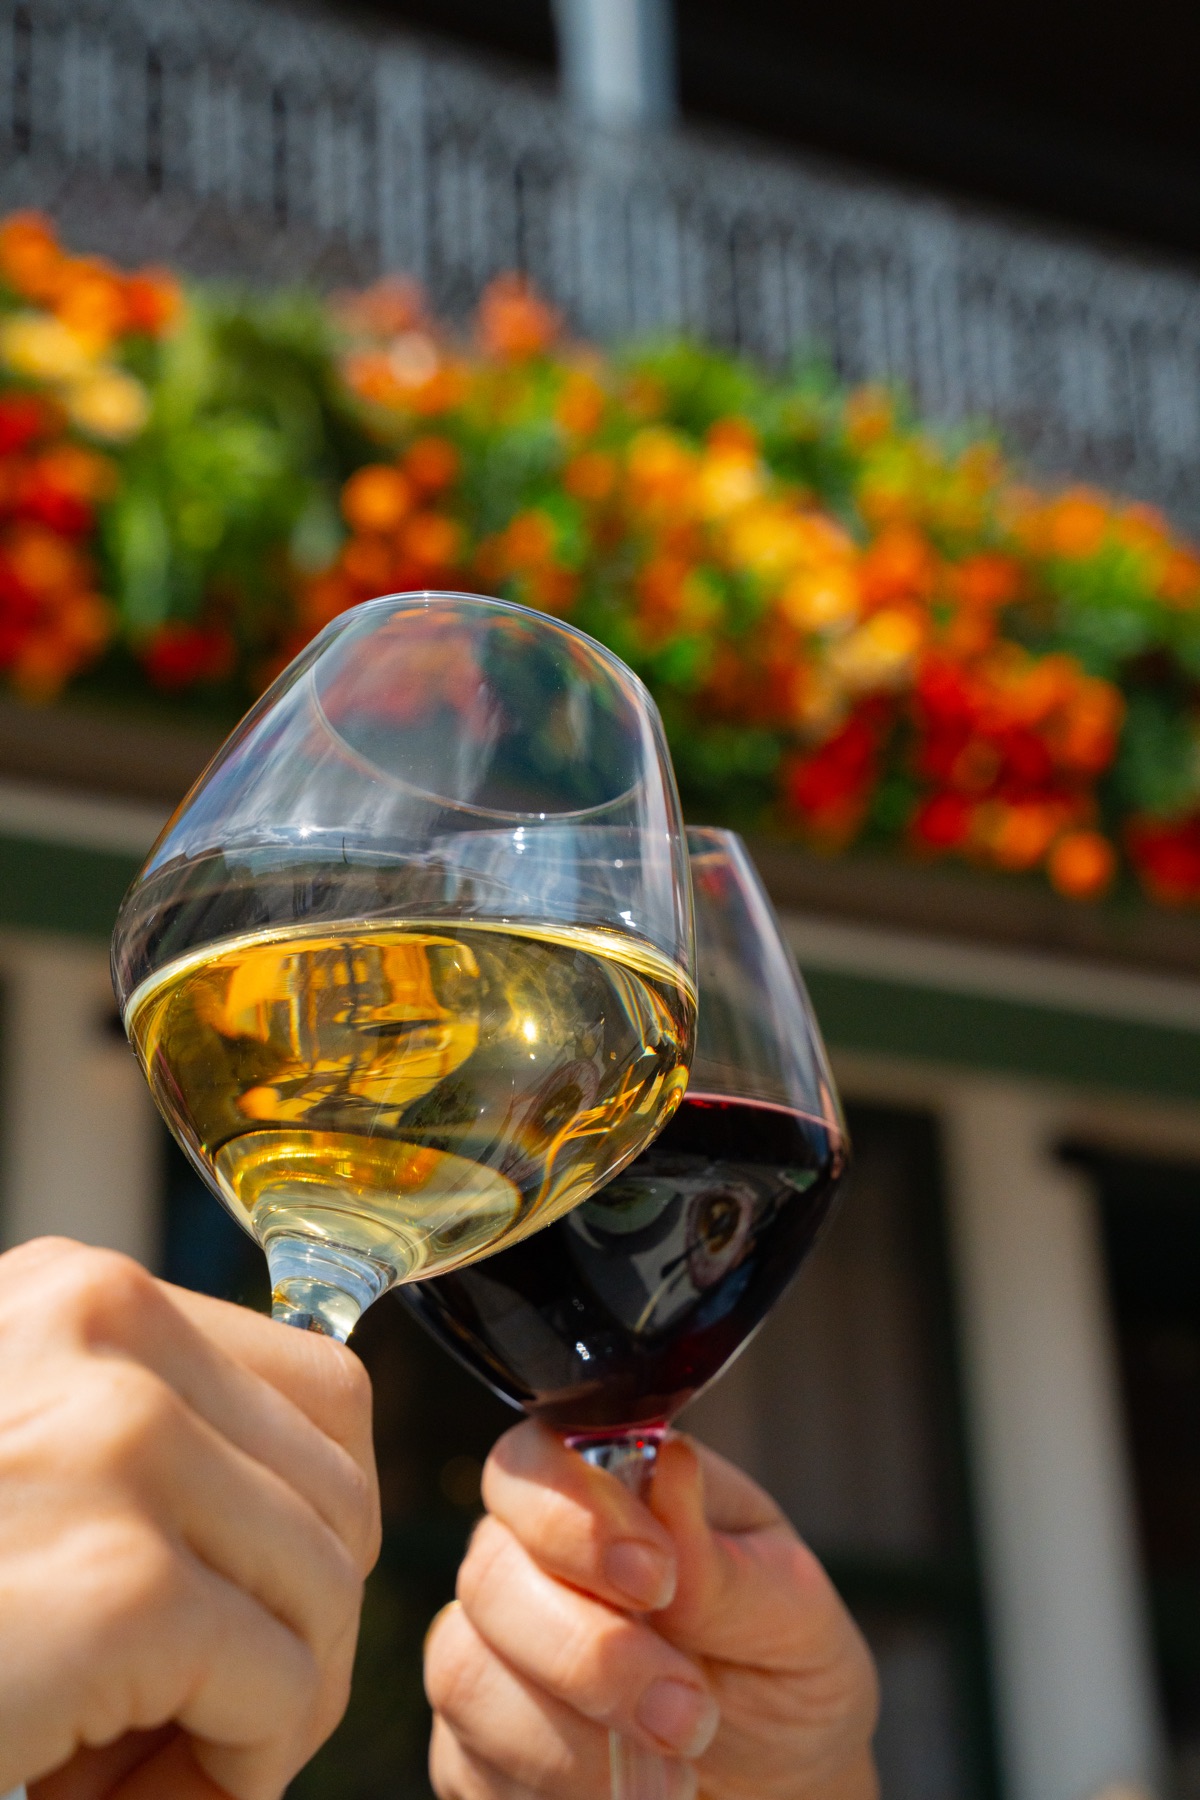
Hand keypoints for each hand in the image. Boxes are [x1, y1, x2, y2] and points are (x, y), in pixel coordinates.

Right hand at [0, 1237, 380, 1799]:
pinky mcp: (118, 1587)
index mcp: (76, 1298)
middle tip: (201, 1711)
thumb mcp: (29, 1476)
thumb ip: (147, 1462)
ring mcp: (117, 1442)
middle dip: (300, 1621)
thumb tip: (339, 1530)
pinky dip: (241, 1766)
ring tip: (155, 1753)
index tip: (238, 1613)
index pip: (321, 1390)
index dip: (311, 1523)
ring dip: (270, 1701)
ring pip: (327, 1587)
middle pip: (341, 1487)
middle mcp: (104, 1328)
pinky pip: (282, 1687)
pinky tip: (115, 1786)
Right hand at [425, 1419, 877, 1799]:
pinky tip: (633, 1798)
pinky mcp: (474, 1752)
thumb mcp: (792, 1617)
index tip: (657, 1579)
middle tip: (687, 1711)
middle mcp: (531, 1563)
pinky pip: (470, 1765)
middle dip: (589, 1651)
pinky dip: (560, 1791)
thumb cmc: (786, 1677)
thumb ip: (724, 1560)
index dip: (573, 1516)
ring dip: (573, 1739)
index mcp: (607, 1496)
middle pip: (489, 1573)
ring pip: (464, 1671)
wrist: (784, 1794)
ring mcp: (492, 1657)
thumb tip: (671, 1465)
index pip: (532, 1463)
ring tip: (677, 1770)